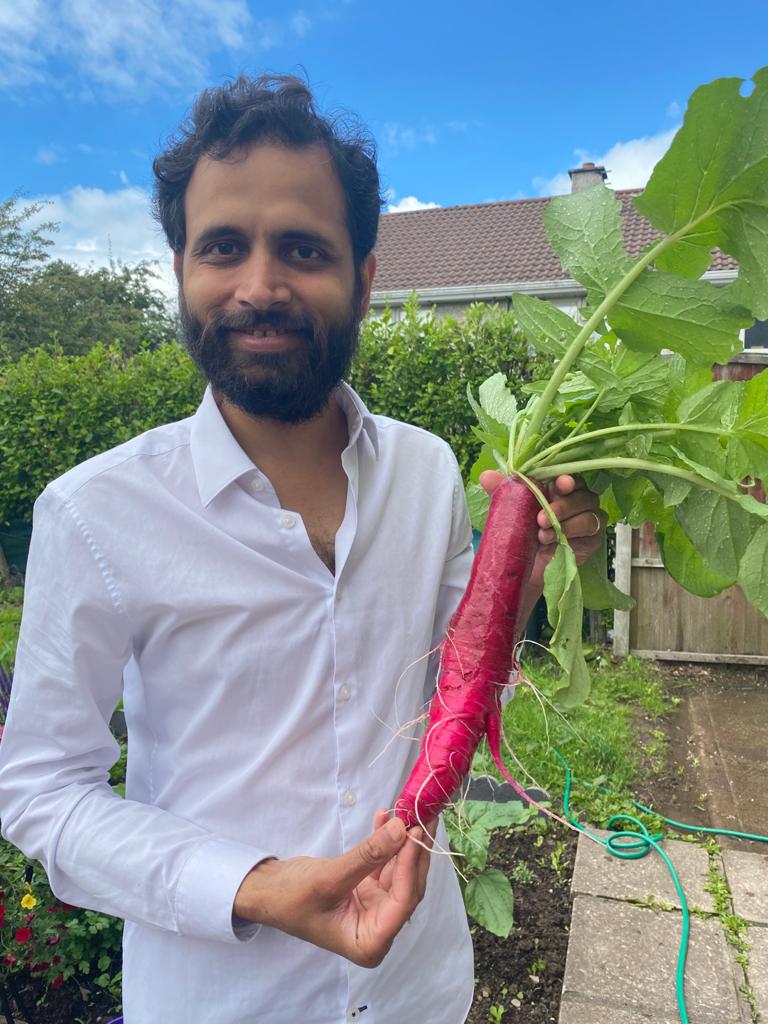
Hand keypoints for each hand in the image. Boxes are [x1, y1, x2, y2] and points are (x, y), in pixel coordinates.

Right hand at [233, 810, 435, 967]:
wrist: (266, 891)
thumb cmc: (290, 897)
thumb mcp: (330, 877)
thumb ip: (368, 855)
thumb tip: (401, 829)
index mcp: (370, 943)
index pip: (403, 903)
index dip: (410, 866)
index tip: (414, 833)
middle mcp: (378, 928)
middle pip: (407, 885)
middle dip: (414, 849)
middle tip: (422, 815)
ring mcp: (374, 907)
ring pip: (399, 870)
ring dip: (403, 840)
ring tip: (408, 809)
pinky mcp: (367, 889)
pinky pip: (384, 862)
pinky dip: (385, 840)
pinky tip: (384, 816)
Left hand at [479, 471, 604, 602]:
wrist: (528, 567)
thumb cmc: (523, 534)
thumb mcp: (511, 512)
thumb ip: (502, 493)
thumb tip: (486, 475)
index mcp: (559, 487)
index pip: (568, 475)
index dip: (565, 478)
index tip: (559, 484)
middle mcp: (578, 498)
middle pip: (581, 493)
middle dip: (561, 506)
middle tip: (540, 519)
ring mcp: (589, 515)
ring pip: (588, 511)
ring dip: (564, 522)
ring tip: (542, 535)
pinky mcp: (594, 535)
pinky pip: (592, 529)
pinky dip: (573, 533)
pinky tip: (555, 541)